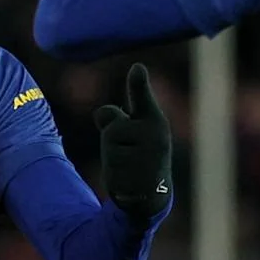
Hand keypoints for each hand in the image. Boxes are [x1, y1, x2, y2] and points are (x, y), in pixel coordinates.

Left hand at [94, 64, 172, 220]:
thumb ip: (115, 118)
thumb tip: (103, 115)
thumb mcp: (133, 131)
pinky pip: (110, 169)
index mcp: (154, 120)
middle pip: (111, 128)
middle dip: (112, 140)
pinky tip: (129, 181)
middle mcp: (156, 136)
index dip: (139, 83)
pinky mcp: (139, 178)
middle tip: (131, 151)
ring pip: (109, 148)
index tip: (137, 68)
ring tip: (130, 167)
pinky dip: (115, 177)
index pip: (143, 98)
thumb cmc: (141, 153)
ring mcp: (148, 158)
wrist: (153, 192)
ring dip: (112, 159)